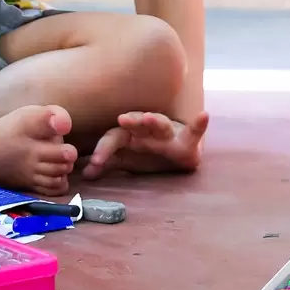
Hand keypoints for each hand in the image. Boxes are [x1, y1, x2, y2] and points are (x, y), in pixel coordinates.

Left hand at [83, 110, 209, 177]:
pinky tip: (205, 116)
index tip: (94, 162)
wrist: (179, 153)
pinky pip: (195, 131)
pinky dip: (200, 124)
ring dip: (156, 119)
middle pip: (136, 123)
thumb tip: (84, 174)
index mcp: (131, 135)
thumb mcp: (128, 160)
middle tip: (122, 120)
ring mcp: (168, 133)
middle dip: (130, 122)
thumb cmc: (150, 153)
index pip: (114, 137)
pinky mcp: (187, 140)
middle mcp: (148, 130)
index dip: (104, 148)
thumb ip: (108, 164)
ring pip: (161, 123)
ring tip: (152, 118)